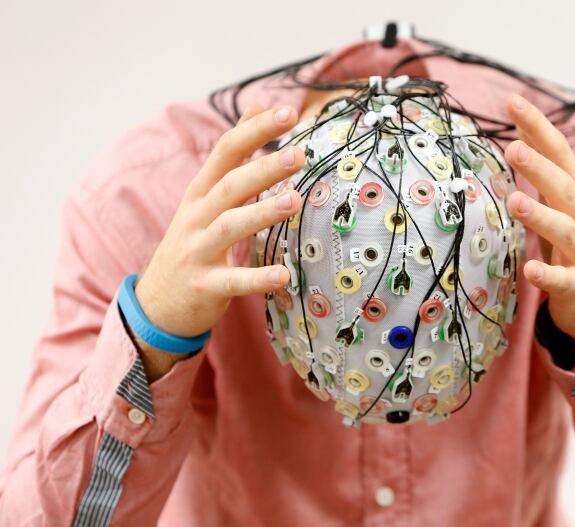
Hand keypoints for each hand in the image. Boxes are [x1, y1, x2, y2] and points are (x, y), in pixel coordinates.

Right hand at [132, 104, 303, 378]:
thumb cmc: (193, 243)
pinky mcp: (204, 286)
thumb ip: (234, 156)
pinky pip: (233, 281)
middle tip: (299, 154)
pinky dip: (257, 278)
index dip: (255, 131)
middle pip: (230, 185)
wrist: (157, 303)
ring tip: (294, 201)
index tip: (288, 112)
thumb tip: (256, 105)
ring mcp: (198, 251)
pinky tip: (284, 275)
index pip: (227, 152)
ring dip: (262, 213)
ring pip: (229, 226)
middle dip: (263, 168)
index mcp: (201, 192)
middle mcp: (197, 217)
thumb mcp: (205, 197)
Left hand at [503, 94, 574, 354]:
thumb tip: (520, 132)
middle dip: (540, 166)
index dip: (538, 127)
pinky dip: (548, 274)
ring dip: (541, 215)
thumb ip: (544, 170)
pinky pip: (564, 280)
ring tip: (515, 201)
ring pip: (565, 229)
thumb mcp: (563, 204)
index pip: (559, 153)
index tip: (512, 101)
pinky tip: (530, 269)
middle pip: (564, 186)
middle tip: (513, 147)